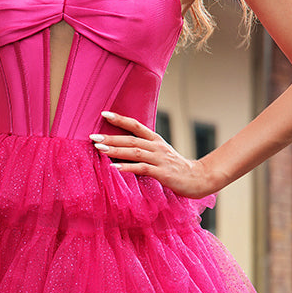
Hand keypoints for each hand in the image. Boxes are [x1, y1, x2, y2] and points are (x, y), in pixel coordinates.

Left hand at [90, 112, 216, 197]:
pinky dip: (128, 167)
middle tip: (93, 137)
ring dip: (116, 150)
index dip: (120, 119)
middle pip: (131, 139)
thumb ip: (143, 151)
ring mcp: (160, 159)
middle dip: (111, 137)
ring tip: (99, 149)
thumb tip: (121, 149)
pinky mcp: (162, 173)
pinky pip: (142, 168)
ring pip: (135, 152)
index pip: (136, 125)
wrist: (198, 178)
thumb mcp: (159, 154)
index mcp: (155, 140)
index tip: (104, 114)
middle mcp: (157, 146)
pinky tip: (115, 168)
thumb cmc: (175, 168)